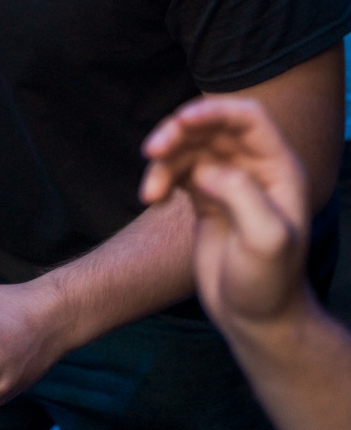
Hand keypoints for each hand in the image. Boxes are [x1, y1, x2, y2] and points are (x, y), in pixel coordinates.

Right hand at [140, 98, 309, 330]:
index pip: (248, 118)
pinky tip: (152, 199)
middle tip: (151, 151)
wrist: (255, 319)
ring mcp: (228, 180)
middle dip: (178, 132)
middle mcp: (253, 167)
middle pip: (210, 127)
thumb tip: (206, 170)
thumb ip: (241, 196)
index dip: (214, 110)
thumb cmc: (268, 283)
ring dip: (163, 160)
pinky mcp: (205, 195)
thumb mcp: (265, 241)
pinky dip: (160, 177)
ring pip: (188, 147)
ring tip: (150, 194)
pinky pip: (177, 169)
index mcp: (278, 168)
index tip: (182, 120)